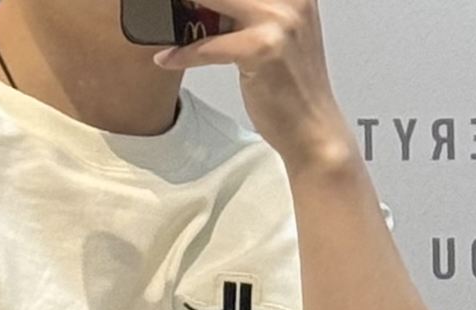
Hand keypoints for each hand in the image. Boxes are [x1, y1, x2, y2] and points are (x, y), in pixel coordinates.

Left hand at [154, 0, 353, 173]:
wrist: (312, 131)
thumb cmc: (290, 88)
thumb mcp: (273, 35)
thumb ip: (245, 12)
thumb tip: (202, 5)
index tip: (192, 4)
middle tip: (170, 7)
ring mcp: (278, 21)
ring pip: (213, 2)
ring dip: (182, 13)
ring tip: (163, 22)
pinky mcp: (262, 50)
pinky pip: (210, 45)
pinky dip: (184, 53)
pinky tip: (167, 57)